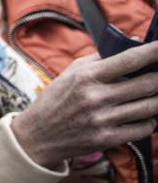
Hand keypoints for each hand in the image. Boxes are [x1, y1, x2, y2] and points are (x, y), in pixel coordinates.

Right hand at [12, 40, 157, 166]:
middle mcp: (96, 97)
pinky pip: (144, 127)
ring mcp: (103, 120)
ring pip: (151, 106)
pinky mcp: (108, 139)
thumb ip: (100, 58)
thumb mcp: (70, 73)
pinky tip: (143, 114)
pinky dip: (150, 120)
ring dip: (157, 98)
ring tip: (152, 93)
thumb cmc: (55, 100)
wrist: (37, 136)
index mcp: (86, 77)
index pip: (129, 60)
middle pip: (148, 84)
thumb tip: (133, 43)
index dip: (153, 52)